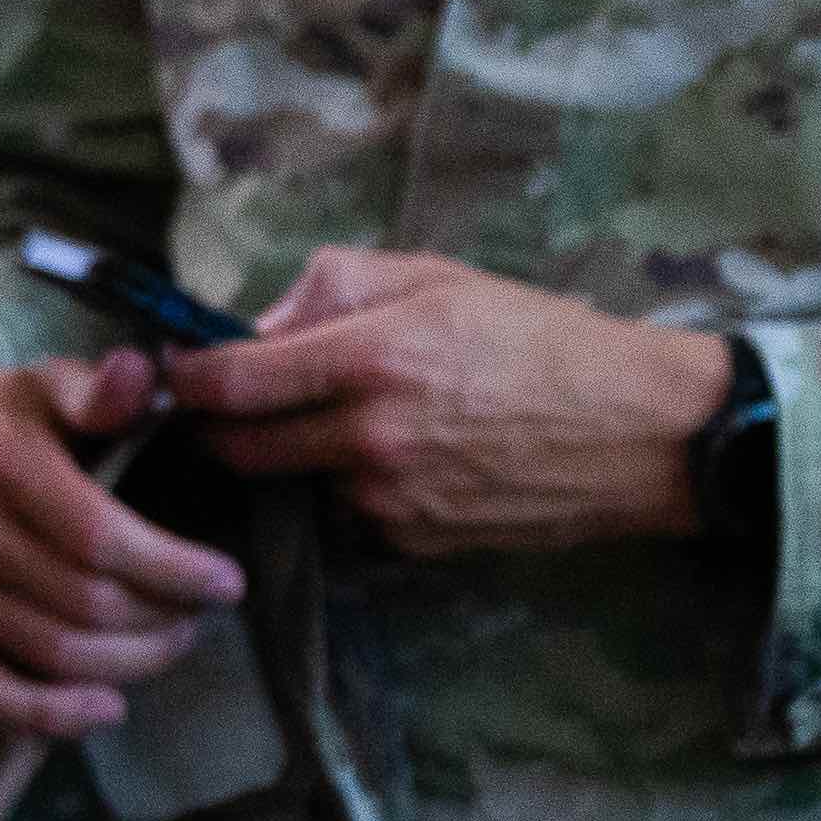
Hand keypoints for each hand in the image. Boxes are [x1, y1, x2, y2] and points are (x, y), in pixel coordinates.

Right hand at [0, 345, 244, 740]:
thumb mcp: (40, 387)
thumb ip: (99, 390)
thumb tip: (148, 373)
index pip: (102, 538)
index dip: (176, 569)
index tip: (228, 581)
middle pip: (87, 603)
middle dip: (162, 617)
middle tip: (199, 615)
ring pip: (55, 652)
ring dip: (130, 661)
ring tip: (168, 642)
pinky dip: (57, 713)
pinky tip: (107, 705)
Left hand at [160, 248, 718, 554]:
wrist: (643, 432)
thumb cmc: (540, 339)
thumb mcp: (434, 279)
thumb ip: (330, 290)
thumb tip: (253, 324)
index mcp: (371, 358)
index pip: (230, 381)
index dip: (187, 377)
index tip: (178, 368)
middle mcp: (371, 437)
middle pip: (239, 449)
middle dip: (219, 427)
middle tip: (228, 403)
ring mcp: (392, 499)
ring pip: (294, 482)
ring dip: (294, 457)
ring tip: (346, 421)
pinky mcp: (415, 541)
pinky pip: (349, 513)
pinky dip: (351, 487)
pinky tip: (400, 459)